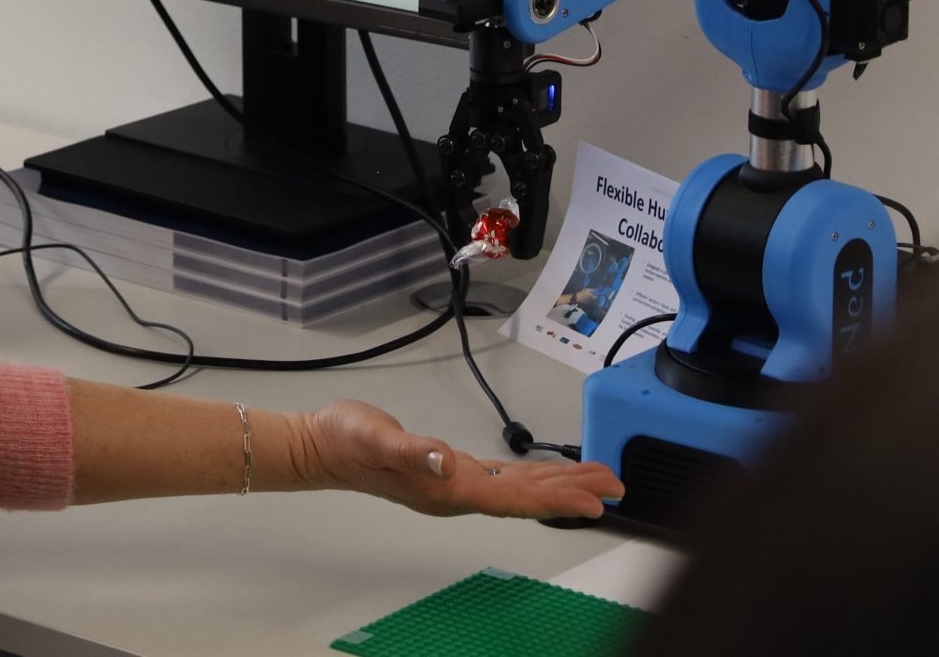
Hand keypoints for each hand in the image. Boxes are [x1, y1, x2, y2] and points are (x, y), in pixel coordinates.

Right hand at [291, 399, 622, 518]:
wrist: (322, 446)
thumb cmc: (347, 440)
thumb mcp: (378, 439)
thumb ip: (412, 450)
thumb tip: (445, 459)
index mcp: (449, 487)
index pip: (514, 498)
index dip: (557, 499)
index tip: (595, 501)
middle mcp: (458, 492)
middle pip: (526, 498)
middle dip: (573, 492)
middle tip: (616, 486)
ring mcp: (455, 485)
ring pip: (520, 490)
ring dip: (559, 486)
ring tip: (597, 481)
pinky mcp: (451, 472)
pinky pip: (504, 479)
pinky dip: (533, 477)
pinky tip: (547, 474)